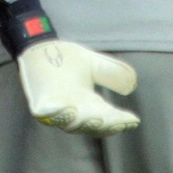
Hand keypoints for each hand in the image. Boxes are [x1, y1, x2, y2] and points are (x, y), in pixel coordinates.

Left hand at [17, 41, 139, 135]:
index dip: (120, 122)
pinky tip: (67, 107)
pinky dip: (55, 114)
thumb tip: (131, 85)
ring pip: (70, 123)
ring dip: (83, 121)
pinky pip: (45, 114)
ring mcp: (55, 111)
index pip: (108, 119)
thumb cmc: (66, 59)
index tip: (133, 120)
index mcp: (90, 105)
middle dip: (105, 125)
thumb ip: (112, 72)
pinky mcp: (38, 105)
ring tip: (97, 116)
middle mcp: (74, 112)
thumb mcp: (95, 64)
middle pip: (91, 125)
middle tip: (117, 121)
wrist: (40, 47)